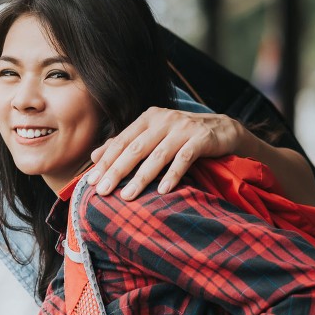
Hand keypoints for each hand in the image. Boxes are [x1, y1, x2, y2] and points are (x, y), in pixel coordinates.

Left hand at [87, 108, 245, 199]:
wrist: (223, 129)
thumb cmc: (181, 136)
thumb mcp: (152, 136)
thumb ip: (126, 144)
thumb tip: (94, 154)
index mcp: (148, 118)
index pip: (121, 141)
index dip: (105, 162)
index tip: (91, 181)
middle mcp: (163, 120)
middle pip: (134, 149)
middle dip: (116, 171)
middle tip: (102, 191)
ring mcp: (183, 128)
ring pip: (157, 156)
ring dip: (141, 178)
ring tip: (127, 196)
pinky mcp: (201, 138)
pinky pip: (184, 158)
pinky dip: (172, 175)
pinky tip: (162, 191)